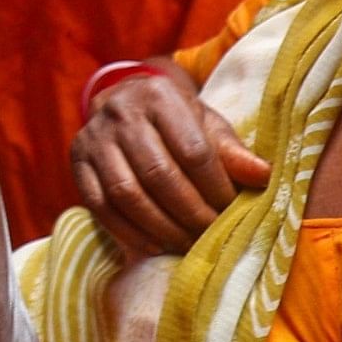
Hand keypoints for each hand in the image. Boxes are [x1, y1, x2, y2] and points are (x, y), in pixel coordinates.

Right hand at [70, 62, 264, 257]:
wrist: (125, 103)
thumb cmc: (177, 120)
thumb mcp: (207, 125)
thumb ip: (233, 151)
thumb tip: (263, 176)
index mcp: (159, 96)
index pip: (193, 150)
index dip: (216, 187)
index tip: (233, 210)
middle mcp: (121, 113)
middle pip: (158, 174)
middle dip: (190, 212)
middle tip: (212, 235)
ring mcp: (94, 138)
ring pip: (126, 193)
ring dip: (161, 227)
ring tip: (187, 244)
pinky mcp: (77, 162)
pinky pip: (99, 206)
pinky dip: (129, 232)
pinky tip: (155, 245)